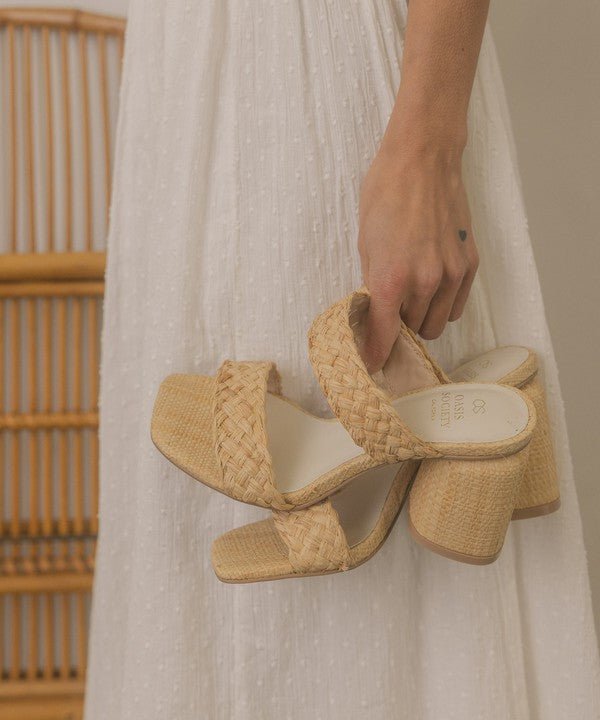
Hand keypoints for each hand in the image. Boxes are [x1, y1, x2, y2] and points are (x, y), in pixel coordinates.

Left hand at [358, 143, 478, 372]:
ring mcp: (452, 274)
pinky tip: (430, 289)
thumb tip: (375, 311)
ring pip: (436, 324)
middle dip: (397, 329)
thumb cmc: (386, 194)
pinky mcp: (469, 264)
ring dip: (420, 319)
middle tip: (388, 313)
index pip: (385, 336)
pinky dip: (442, 306)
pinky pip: (456, 306)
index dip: (375, 355)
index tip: (370, 365)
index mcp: (392, 279)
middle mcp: (425, 282)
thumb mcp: (365, 243)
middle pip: (411, 332)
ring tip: (409, 297)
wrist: (423, 159)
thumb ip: (373, 283)